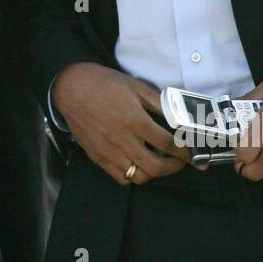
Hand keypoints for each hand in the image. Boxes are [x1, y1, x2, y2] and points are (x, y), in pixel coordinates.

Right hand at [51, 63, 188, 185]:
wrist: (72, 88)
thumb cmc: (104, 85)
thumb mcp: (136, 87)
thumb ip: (159, 104)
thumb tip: (179, 117)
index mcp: (134, 120)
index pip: (167, 144)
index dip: (184, 151)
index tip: (190, 152)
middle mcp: (122, 139)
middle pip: (156, 167)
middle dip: (174, 167)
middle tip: (179, 160)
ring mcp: (108, 151)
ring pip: (139, 176)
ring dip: (154, 172)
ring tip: (159, 161)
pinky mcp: (98, 156)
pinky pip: (121, 177)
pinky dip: (134, 175)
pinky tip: (138, 163)